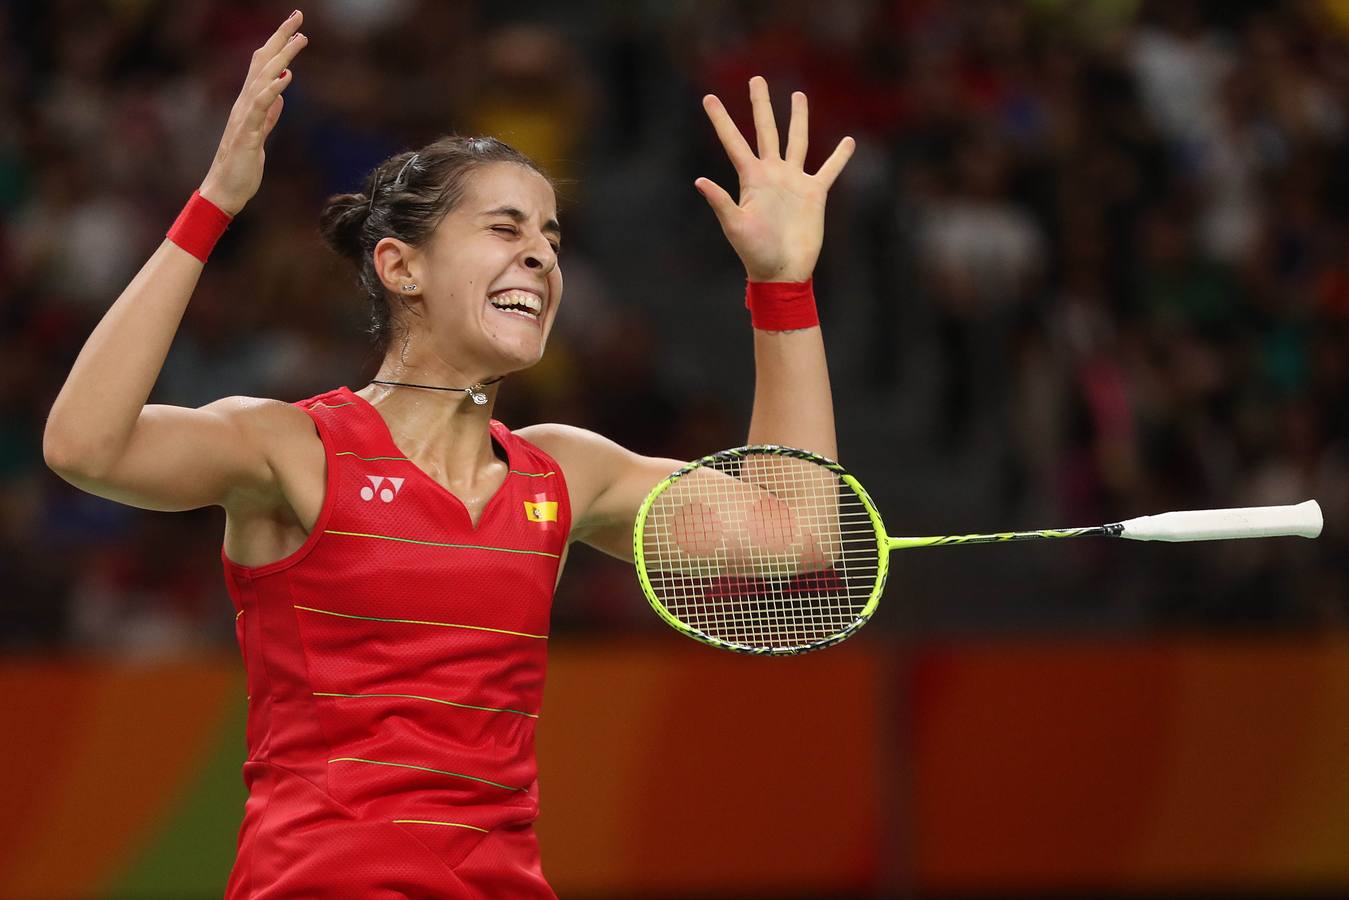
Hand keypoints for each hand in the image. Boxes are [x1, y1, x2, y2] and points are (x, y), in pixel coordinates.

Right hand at [198, 11, 308, 215]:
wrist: (224, 191)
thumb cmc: (241, 166)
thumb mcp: (260, 137)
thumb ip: (268, 117)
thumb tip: (279, 99)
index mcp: (249, 104)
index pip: (264, 66)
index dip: (279, 45)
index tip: (296, 27)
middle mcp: (244, 104)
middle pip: (263, 62)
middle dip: (280, 37)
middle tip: (298, 16)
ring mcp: (244, 117)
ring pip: (263, 79)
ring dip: (281, 57)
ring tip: (299, 39)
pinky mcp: (247, 134)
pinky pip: (259, 107)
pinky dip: (273, 90)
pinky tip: (286, 77)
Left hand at [696, 76, 854, 282]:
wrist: (782, 271)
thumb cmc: (755, 253)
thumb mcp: (735, 226)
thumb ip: (721, 202)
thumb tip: (700, 181)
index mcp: (751, 178)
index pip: (733, 141)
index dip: (721, 120)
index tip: (708, 97)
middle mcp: (772, 174)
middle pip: (766, 130)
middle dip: (761, 105)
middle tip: (756, 79)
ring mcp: (793, 182)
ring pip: (797, 141)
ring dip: (798, 119)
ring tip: (798, 95)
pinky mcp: (815, 194)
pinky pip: (829, 170)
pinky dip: (840, 156)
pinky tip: (849, 141)